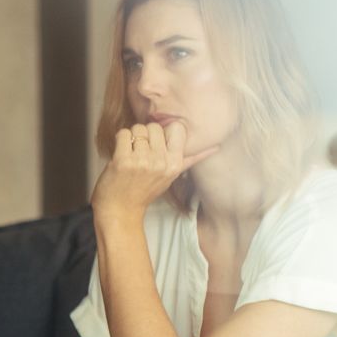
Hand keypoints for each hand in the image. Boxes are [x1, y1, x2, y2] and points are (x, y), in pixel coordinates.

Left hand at [91, 120, 218, 219]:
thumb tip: (216, 147)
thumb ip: (190, 159)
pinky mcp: (123, 161)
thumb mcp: (172, 175)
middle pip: (155, 126)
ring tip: (131, 152)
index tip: (157, 143)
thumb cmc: (145, 191)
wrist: (121, 209)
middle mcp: (161, 162)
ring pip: (138, 128)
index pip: (177, 128)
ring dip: (132, 137)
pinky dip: (120, 139)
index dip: (164, 132)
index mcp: (175, 163)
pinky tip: (120, 153)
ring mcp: (142, 161)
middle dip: (146, 134)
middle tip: (141, 149)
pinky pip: (123, 133)